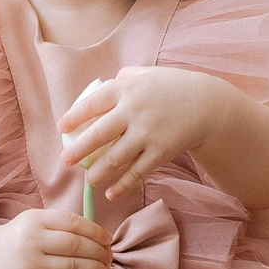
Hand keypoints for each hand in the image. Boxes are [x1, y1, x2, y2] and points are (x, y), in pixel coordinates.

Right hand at [0, 209, 110, 268]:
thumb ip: (63, 224)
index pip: (72, 223)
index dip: (95, 231)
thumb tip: (101, 237)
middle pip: (75, 246)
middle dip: (99, 252)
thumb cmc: (21, 240)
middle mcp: (31, 241)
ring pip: (74, 268)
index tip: (108, 239)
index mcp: (34, 220)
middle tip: (110, 257)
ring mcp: (30, 266)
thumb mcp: (35, 222)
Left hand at [60, 65, 228, 198]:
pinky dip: (122, 185)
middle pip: (98, 134)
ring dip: (98, 172)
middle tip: (65, 161)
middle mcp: (135, 111)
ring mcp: (148, 133)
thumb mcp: (145, 75)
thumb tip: (96, 95)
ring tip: (88, 180)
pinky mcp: (161, 152)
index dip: (74, 117)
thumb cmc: (171, 88)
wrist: (207, 105)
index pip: (92, 104)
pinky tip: (111, 193)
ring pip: (115, 158)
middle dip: (78, 150)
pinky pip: (137, 172)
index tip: (62, 128)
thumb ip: (120, 81)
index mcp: (126, 89)